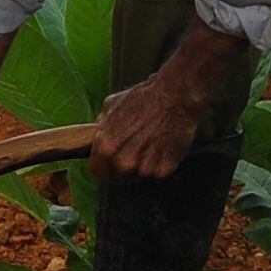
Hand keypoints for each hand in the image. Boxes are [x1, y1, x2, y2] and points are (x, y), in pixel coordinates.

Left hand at [93, 20, 243, 177]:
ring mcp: (145, 167)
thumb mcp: (111, 105)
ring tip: (153, 141)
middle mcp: (123, 161)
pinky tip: (164, 144)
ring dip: (146, 162)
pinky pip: (159, 172)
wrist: (173, 95)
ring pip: (141, 174)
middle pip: (120, 175)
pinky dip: (163, 162)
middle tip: (137, 145)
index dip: (104, 165)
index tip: (112, 160)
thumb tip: (97, 135)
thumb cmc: (143, 97)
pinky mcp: (164, 169)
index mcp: (105, 148)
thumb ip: (101, 126)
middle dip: (126, 163)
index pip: (98, 171)